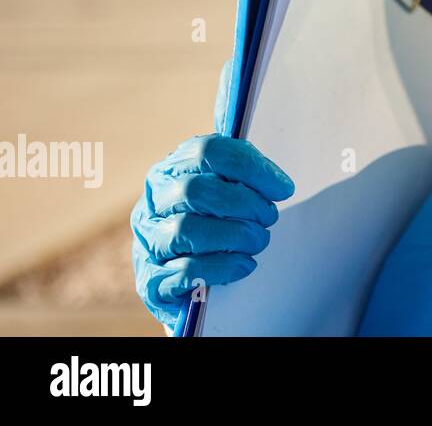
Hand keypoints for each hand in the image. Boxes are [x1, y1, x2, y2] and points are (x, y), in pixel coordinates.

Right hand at [131, 134, 293, 327]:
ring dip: (234, 235)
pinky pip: (185, 271)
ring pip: (186, 230)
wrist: (188, 277)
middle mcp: (154, 202)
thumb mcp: (225, 188)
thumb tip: (258, 155)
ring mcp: (148, 241)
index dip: (251, 167)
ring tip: (258, 240)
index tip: (282, 188)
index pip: (208, 152)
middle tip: (269, 216)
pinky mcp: (152, 281)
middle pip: (195, 190)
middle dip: (243, 204)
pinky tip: (244, 264)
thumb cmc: (214, 222)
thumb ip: (237, 166)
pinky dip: (222, 267)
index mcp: (173, 169)